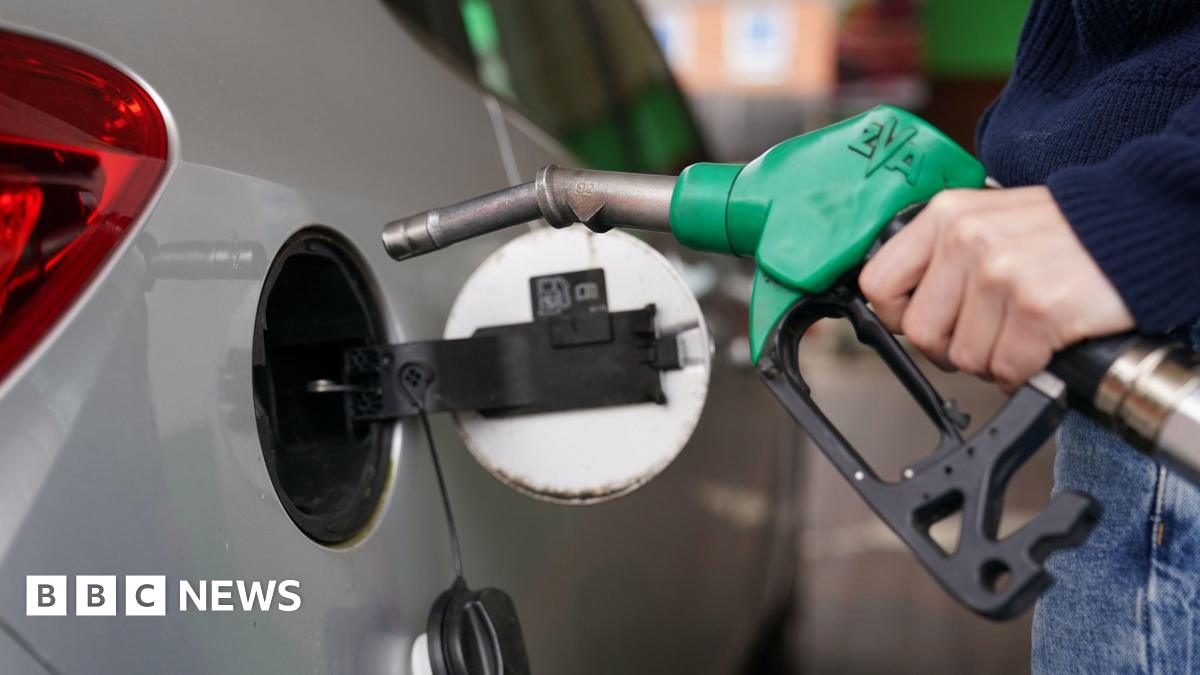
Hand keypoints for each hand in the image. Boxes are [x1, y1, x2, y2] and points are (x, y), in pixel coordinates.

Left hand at [859, 186, 1133, 391]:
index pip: (878, 284)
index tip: (922, 318)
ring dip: (994, 358)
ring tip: (1021, 329)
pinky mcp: (1036, 309)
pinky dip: (1024, 369)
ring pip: (964, 357)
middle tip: (986, 332)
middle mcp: (967, 240)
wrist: (1140, 223)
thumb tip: (898, 306)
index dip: (898, 315)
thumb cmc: (1064, 231)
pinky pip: (1006, 369)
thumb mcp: (989, 219)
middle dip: (951, 346)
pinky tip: (1042, 343)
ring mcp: (1001, 274)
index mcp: (946, 215)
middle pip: (920, 332)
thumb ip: (942, 254)